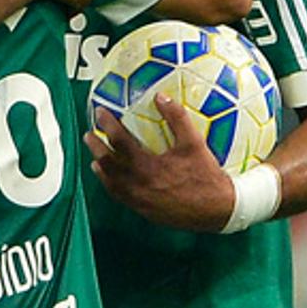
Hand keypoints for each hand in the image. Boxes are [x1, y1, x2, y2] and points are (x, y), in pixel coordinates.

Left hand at [85, 96, 234, 230]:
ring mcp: (137, 200)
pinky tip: (111, 180)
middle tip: (89, 135)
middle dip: (96, 147)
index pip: (119, 140)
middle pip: (107, 162)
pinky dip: (111, 185)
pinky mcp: (142, 210)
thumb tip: (161, 97)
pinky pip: (119, 197)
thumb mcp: (194, 144)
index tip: (100, 113)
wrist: (217, 210)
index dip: (108, 124)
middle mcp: (137, 184)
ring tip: (95, 158)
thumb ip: (177, 118)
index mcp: (147, 166)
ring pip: (110, 182)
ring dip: (101, 167)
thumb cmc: (206, 176)